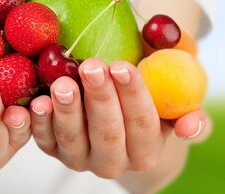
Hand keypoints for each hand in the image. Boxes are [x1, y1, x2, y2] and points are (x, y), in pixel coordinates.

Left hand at [29, 58, 210, 178]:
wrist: (111, 101)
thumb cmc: (144, 91)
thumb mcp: (171, 96)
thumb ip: (186, 109)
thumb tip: (188, 126)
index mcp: (146, 150)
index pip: (142, 124)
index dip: (133, 95)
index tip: (122, 66)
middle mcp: (112, 161)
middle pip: (107, 132)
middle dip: (100, 98)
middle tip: (92, 66)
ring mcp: (79, 157)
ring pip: (73, 138)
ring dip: (67, 110)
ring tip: (63, 83)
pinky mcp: (51, 149)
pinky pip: (43, 138)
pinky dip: (39, 121)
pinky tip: (38, 102)